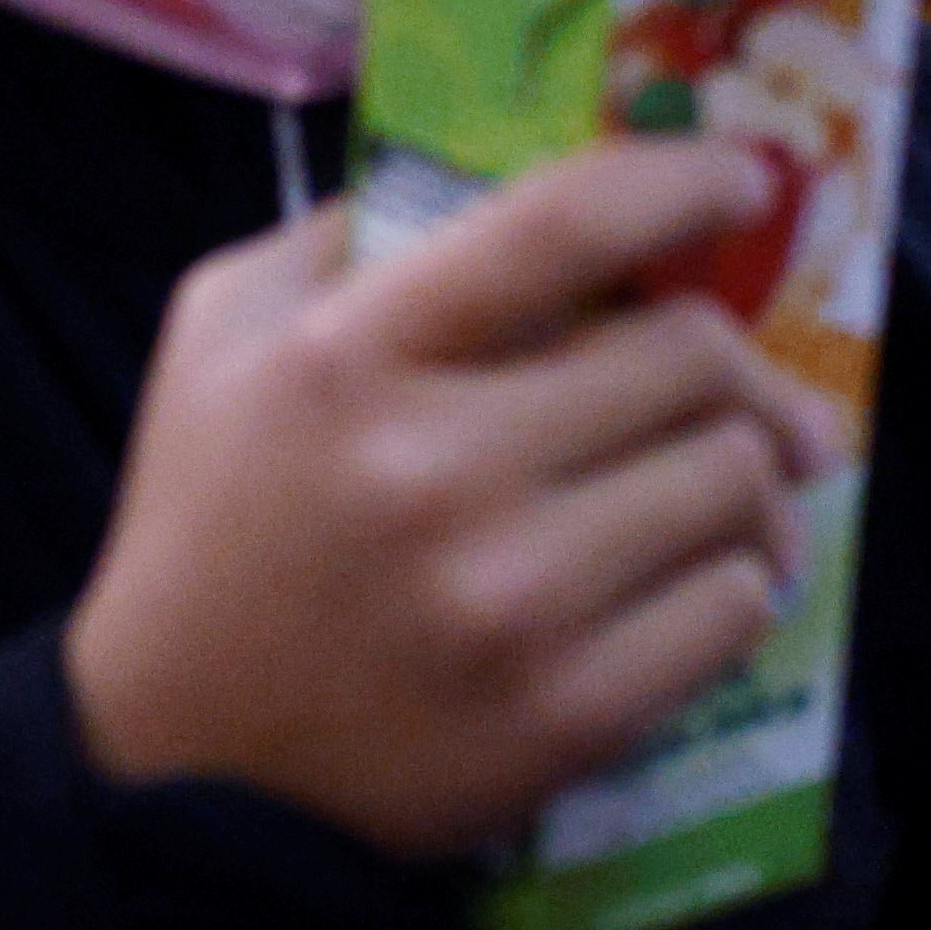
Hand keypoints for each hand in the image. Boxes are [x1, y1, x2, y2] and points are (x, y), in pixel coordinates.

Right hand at [66, 139, 846, 859]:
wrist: (184, 759)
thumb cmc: (211, 523)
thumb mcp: (218, 341)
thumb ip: (341, 237)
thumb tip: (506, 169)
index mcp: (343, 358)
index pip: (560, 226)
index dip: (678, 182)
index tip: (737, 179)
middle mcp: (432, 469)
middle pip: (689, 356)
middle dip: (729, 358)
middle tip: (731, 384)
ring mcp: (509, 599)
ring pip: (734, 482)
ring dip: (746, 473)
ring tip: (718, 485)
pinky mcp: (566, 711)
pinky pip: (734, 606)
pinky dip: (734, 581)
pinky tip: (688, 576)